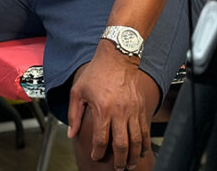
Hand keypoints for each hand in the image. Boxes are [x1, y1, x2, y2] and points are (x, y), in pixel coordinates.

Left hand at [67, 43, 149, 170]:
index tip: (96, 157)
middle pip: (122, 144)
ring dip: (134, 156)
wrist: (118, 57)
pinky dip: (144, 143)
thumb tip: (71, 133)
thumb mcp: (78, 90)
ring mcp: (133, 110)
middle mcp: (120, 111)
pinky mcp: (142, 107)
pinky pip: (145, 130)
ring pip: (136, 140)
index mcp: (103, 108)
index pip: (101, 139)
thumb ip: (74, 114)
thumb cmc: (97, 72)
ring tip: (130, 165)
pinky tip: (142, 150)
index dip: (98, 152)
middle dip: (120, 160)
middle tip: (118, 168)